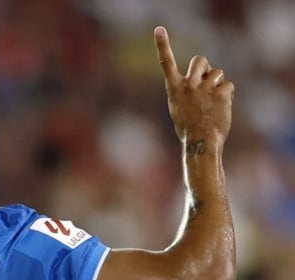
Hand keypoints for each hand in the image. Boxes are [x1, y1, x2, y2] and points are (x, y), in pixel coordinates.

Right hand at [155, 26, 233, 146]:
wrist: (201, 142)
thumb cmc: (189, 128)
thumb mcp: (178, 107)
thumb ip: (185, 90)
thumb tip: (203, 79)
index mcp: (174, 89)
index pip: (166, 63)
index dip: (162, 45)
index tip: (159, 30)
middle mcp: (188, 85)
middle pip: (200, 59)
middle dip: (206, 67)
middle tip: (207, 81)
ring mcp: (205, 88)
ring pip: (218, 72)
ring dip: (218, 83)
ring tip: (213, 102)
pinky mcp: (221, 93)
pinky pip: (228, 85)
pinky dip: (227, 95)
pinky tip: (222, 108)